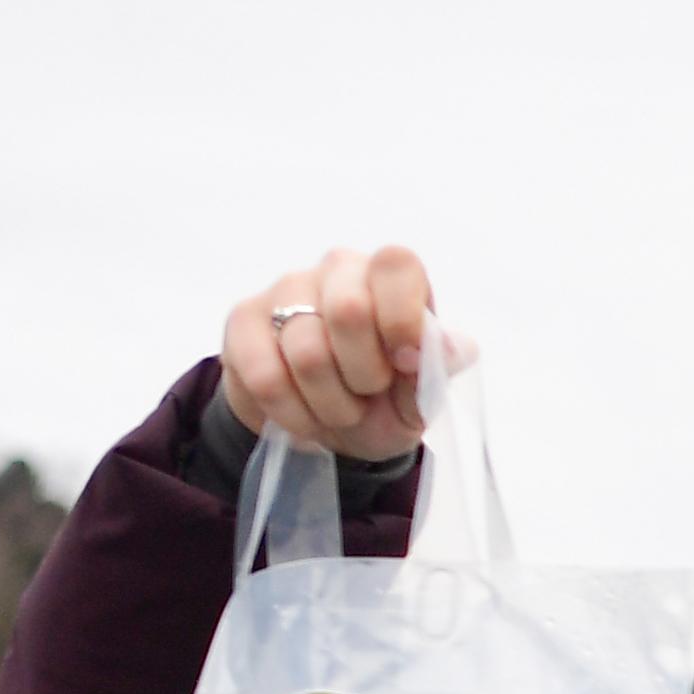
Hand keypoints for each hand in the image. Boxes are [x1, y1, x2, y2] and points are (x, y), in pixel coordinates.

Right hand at [219, 245, 438, 462]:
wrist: (327, 430)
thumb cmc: (384, 402)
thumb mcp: (421, 396)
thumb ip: (437, 368)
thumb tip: (450, 346)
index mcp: (389, 277)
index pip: (397, 264)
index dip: (402, 318)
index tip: (405, 363)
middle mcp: (337, 269)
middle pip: (349, 311)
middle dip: (366, 376)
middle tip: (368, 393)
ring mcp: (286, 289)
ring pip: (307, 353)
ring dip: (332, 405)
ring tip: (339, 410)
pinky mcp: (243, 320)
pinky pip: (266, 376)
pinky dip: (294, 414)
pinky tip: (304, 417)